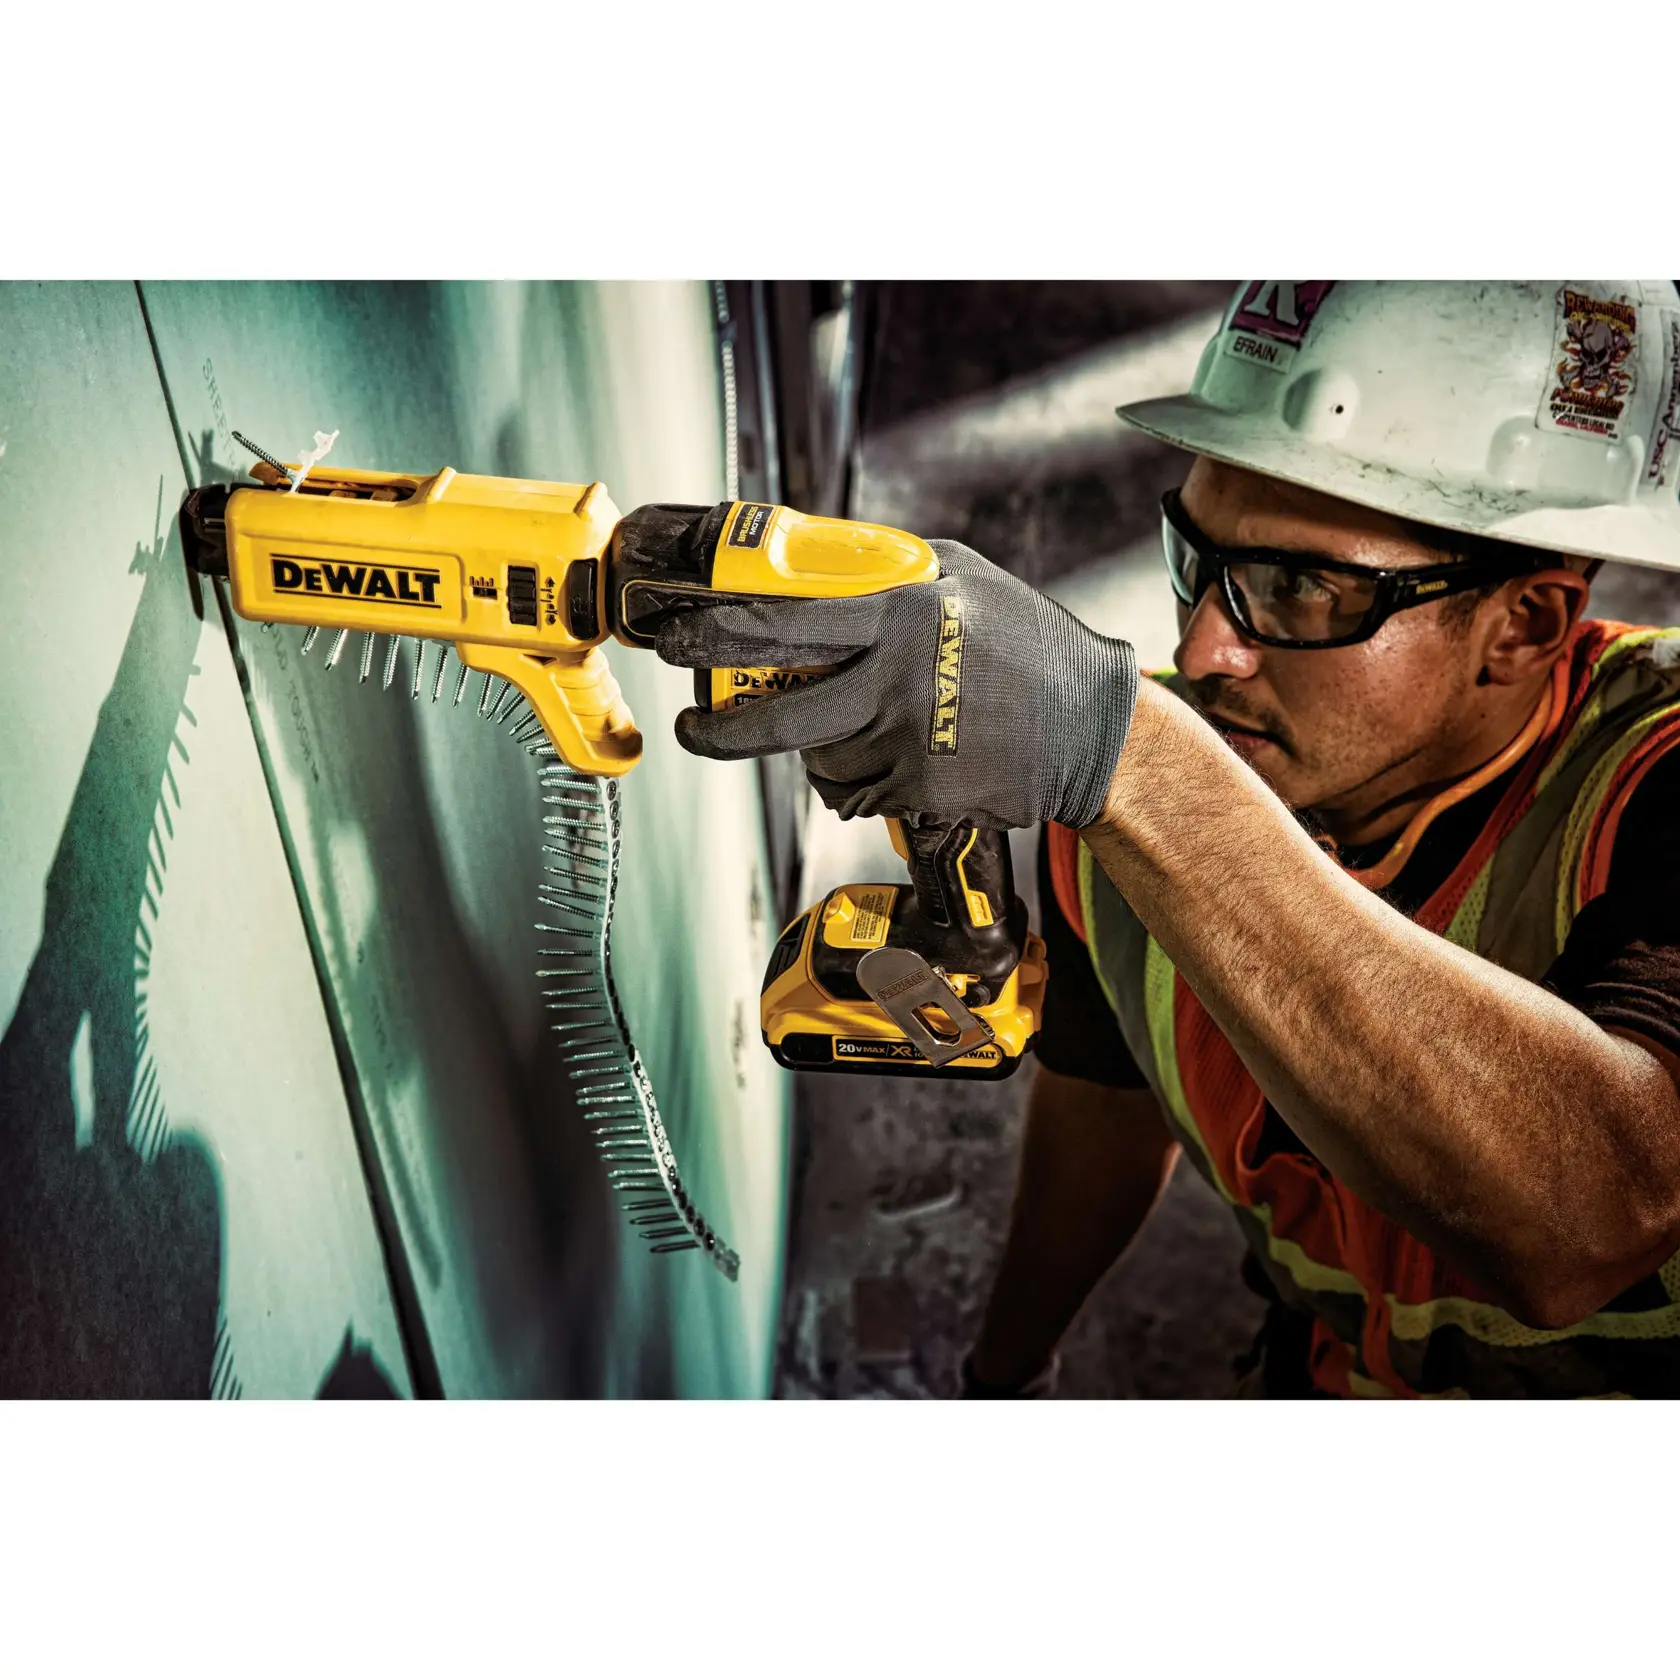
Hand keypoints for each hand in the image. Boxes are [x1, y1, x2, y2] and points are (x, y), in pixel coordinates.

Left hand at [655, 539, 1137, 829]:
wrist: (1090, 724)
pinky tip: (889, 757)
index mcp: (897, 617)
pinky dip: (857, 781)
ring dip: (813, 751)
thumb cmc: (1028, 642)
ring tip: (847, 729)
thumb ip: (888, 572)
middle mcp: (893, 685)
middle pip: (774, 720)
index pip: (779, 624)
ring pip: (817, 762)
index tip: (676, 637)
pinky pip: (856, 794)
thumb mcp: (961, 576)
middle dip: (717, 729)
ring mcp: (905, 747)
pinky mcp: (920, 794)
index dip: (712, 634)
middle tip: (694, 727)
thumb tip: (815, 568)